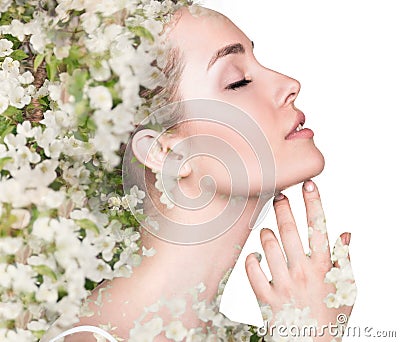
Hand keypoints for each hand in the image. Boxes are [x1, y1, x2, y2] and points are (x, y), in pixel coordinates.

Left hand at [245, 180, 355, 341]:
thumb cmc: (330, 316)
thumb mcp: (346, 290)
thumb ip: (344, 260)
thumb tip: (344, 234)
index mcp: (324, 268)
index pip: (319, 228)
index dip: (314, 203)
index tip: (308, 184)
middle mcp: (302, 272)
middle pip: (289, 230)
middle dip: (283, 207)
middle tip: (278, 195)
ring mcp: (283, 284)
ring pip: (268, 245)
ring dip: (266, 233)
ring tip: (267, 230)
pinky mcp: (265, 297)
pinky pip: (251, 269)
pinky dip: (251, 258)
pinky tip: (254, 255)